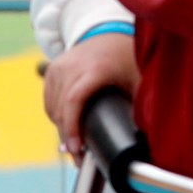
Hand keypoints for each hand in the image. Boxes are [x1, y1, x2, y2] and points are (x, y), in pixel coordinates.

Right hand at [42, 32, 139, 153]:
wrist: (109, 32)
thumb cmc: (127, 58)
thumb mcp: (138, 79)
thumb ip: (141, 104)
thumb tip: (143, 137)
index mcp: (95, 69)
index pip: (74, 101)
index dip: (73, 127)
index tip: (78, 149)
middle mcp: (72, 66)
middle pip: (61, 109)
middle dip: (69, 137)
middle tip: (80, 160)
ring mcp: (59, 66)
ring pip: (52, 107)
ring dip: (61, 129)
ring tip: (76, 147)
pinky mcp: (52, 70)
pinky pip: (49, 100)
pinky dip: (56, 116)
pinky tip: (67, 128)